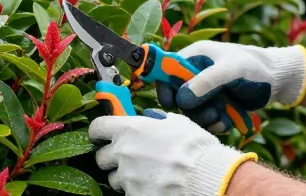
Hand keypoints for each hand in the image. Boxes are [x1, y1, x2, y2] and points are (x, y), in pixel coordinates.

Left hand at [89, 109, 257, 194]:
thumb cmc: (195, 146)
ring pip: (114, 179)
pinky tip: (153, 187)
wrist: (208, 176)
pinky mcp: (134, 195)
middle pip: (101, 157)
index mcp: (129, 129)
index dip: (99, 133)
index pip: (97, 128)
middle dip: (113, 158)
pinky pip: (128, 193)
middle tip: (129, 159)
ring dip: (125, 177)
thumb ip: (157, 119)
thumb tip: (151, 117)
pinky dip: (137, 190)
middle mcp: (122, 152)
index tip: (102, 137)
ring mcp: (127, 177)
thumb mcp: (177, 123)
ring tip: (145, 176)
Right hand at [157, 41, 305, 133]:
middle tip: (209, 113)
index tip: (171, 102)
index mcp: (194, 57)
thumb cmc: (254, 67)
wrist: (278, 80)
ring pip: (192, 110)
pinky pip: (206, 117)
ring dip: (205, 118)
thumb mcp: (230, 71)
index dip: (165, 86)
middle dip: (192, 108)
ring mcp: (206, 89)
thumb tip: (181, 98)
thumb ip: (205, 82)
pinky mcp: (215, 103)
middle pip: (178, 95)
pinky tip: (226, 122)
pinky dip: (215, 123)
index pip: (167, 70)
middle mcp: (196, 73)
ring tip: (221, 117)